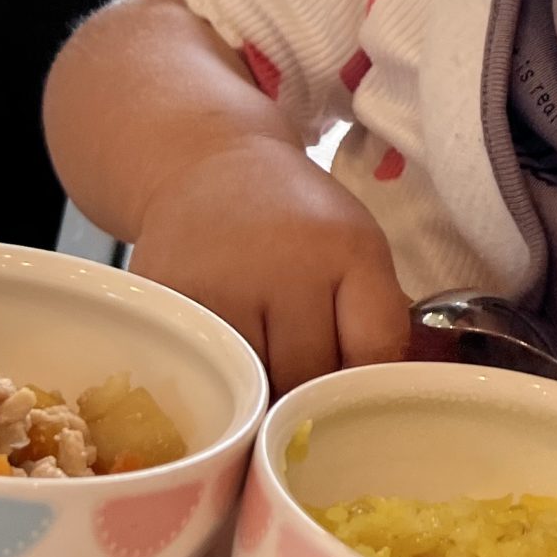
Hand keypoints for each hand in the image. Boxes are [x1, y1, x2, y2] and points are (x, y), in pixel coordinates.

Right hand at [128, 137, 408, 394]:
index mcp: (349, 250)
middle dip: (308, 389)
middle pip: (310, 377)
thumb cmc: (296, 217)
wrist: (207, 164)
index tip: (353, 387)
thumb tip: (384, 392)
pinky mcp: (172, 302)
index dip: (366, 382)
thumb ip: (375, 316)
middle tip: (298, 373)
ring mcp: (225, 286)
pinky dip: (216, 374)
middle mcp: (288, 266)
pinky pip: (205, 372)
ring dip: (261, 388)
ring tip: (259, 357)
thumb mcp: (354, 245)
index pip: (374, 351)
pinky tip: (222, 348)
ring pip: (256, 386)